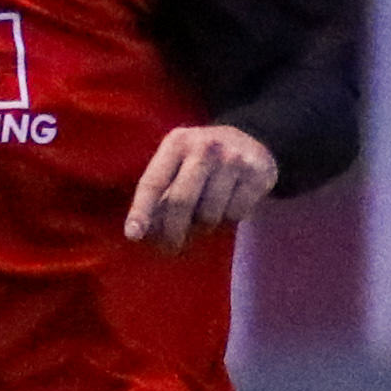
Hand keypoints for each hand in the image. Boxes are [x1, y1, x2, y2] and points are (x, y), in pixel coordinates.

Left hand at [125, 124, 275, 252]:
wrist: (254, 142)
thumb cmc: (204, 159)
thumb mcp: (179, 162)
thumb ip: (161, 190)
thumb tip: (142, 230)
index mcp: (177, 142)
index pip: (153, 181)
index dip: (141, 210)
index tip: (133, 235)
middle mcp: (204, 147)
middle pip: (181, 201)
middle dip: (173, 231)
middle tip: (171, 248)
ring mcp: (233, 160)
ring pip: (210, 213)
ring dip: (205, 225)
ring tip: (206, 216)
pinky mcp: (256, 174)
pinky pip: (236, 214)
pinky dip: (230, 218)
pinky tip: (230, 205)